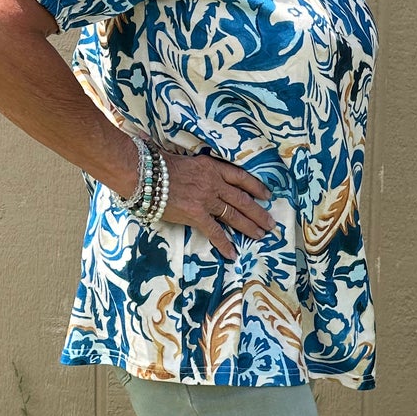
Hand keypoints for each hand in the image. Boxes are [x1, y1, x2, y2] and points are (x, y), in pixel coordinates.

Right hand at [160, 149, 276, 259]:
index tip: (267, 196)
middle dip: (259, 213)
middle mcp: (214, 183)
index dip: (256, 187)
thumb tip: (204, 177)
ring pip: (234, 215)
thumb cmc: (160, 165)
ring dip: (249, 227)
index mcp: (212, 167)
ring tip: (260, 236)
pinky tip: (233, 253)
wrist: (145, 174)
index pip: (241, 177)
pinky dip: (224, 243)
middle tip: (271, 224)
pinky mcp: (196, 214)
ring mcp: (206, 199)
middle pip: (243, 199)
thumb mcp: (188, 162)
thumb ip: (202, 170)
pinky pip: (214, 231)